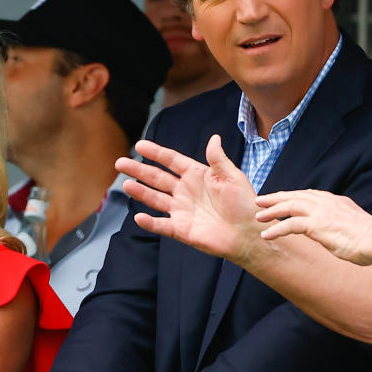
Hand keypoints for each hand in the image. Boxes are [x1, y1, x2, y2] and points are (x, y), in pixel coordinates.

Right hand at [115, 135, 261, 264]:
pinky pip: (162, 225)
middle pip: (157, 178)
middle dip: (139, 170)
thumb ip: (218, 159)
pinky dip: (150, 223)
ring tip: (126, 184)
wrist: (250, 233)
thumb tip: (214, 137)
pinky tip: (139, 217)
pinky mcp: (182, 230)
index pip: (172, 161)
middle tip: (120, 162)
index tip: (140, 145)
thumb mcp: (233, 177)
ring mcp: (182, 210)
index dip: (156, 153)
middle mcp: (186, 191)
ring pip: (155, 199)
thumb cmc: (245, 204)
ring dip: (140, 192)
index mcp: (197, 175)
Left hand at [255, 189, 371, 264]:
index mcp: (334, 200)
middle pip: (294, 196)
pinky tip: (266, 235)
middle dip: (275, 198)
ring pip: (288, 207)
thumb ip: (339, 220)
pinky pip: (290, 225)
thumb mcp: (352, 223)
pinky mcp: (316, 225)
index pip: (307, 194)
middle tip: (259, 201)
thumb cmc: (369, 237)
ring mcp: (320, 212)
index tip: (279, 198)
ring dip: (271, 212)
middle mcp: (325, 202)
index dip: (291, 196)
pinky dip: (276, 229)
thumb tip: (335, 227)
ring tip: (258, 217)